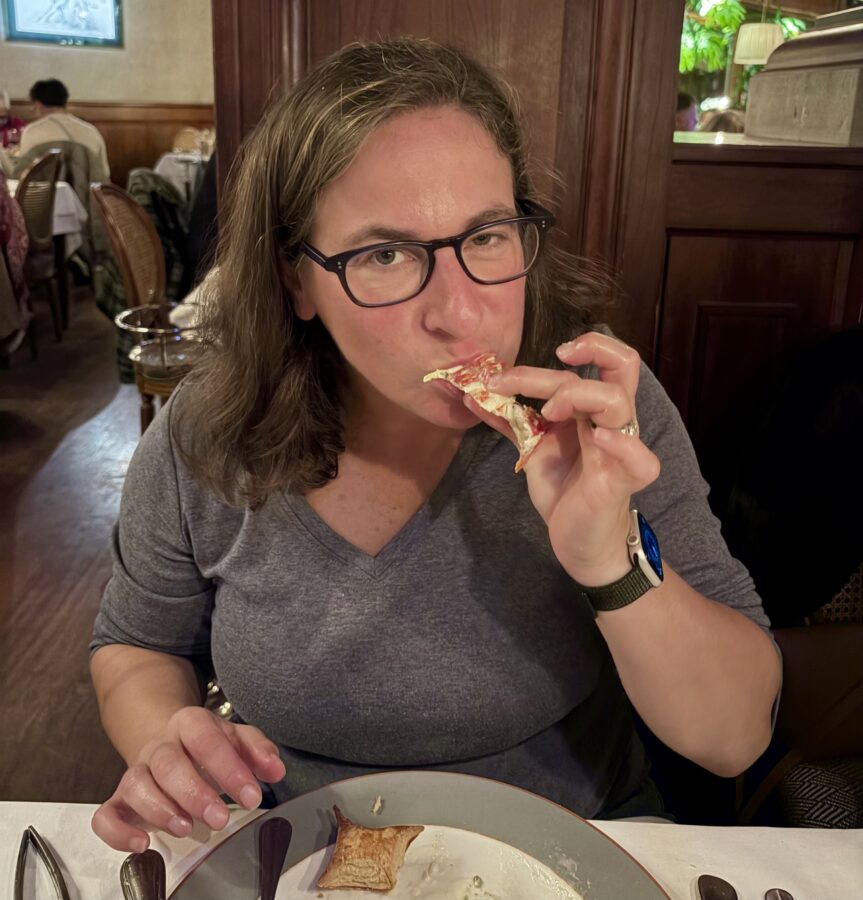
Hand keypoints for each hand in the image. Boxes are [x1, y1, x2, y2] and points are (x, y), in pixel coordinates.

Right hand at [91, 706, 285, 851]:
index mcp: (190, 724)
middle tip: (221, 818)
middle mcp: (160, 746)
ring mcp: (137, 772)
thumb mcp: (236, 739)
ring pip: (137, 784)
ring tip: (186, 828)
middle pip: (169, 762)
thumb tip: (276, 770)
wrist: (169, 742)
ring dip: (160, 809)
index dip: (229, 767)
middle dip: (195, 792)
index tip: (251, 795)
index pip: (207, 739)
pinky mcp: (119, 800)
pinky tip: (142, 844)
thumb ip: (258, 750)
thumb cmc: (207, 746)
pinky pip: (105, 815)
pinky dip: (118, 832)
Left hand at [474, 331, 659, 584]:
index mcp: (593, 411)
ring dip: (578, 395)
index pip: (596, 364)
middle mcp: (612, 422)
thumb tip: (472, 396)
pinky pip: (639, 458)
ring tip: (548, 412)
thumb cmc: (564, 490)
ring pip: (618, 402)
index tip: (552, 353)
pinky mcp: (620, 481)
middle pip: (624, 367)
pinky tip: (595, 438)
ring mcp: (619, 449)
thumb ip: (511, 422)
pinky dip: (619, 443)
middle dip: (594, 349)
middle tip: (558, 357)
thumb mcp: (533, 450)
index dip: (581, 347)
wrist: (578, 540)